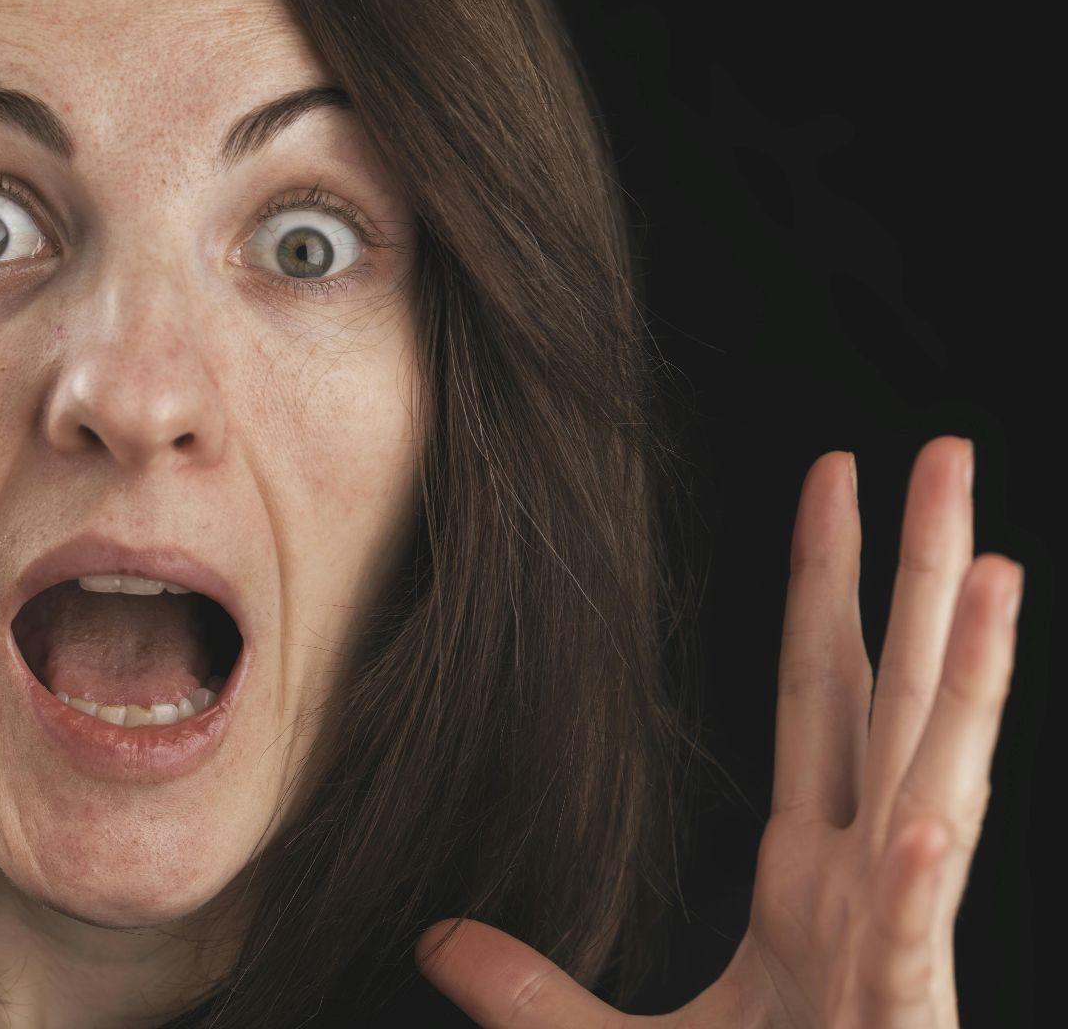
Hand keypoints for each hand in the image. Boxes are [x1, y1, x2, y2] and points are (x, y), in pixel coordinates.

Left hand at [413, 437, 1021, 1026]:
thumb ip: (528, 988)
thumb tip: (436, 938)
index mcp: (810, 872)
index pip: (823, 697)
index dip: (828, 589)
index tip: (834, 485)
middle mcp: (865, 886)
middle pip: (897, 704)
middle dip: (926, 580)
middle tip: (949, 456)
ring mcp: (890, 948)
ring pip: (937, 795)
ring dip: (967, 690)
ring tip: (992, 574)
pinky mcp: (896, 1019)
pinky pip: (905, 950)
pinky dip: (915, 894)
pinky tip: (921, 828)